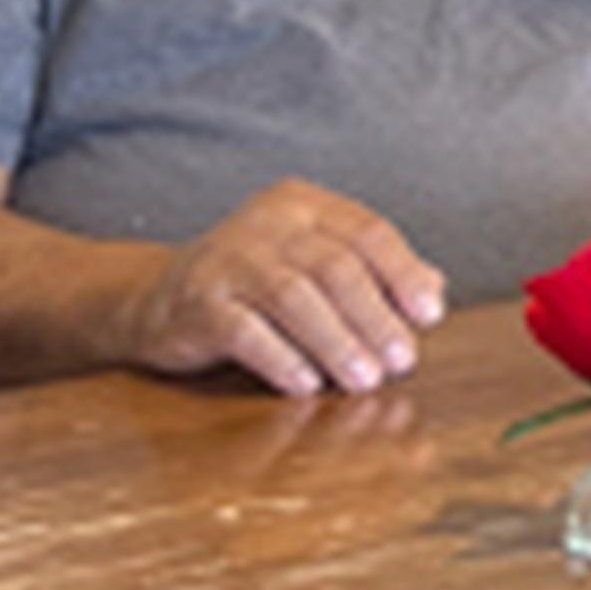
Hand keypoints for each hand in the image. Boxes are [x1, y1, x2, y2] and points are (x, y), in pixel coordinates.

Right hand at [119, 183, 447, 398]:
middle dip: (376, 317)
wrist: (155, 300)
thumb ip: (372, 274)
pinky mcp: (196, 301)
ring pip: (295, 297)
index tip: (431, 316)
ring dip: (337, 342)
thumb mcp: (314, 267)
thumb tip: (435, 293)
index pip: (369, 232)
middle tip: (403, 361)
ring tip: (366, 380)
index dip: (405, 273)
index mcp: (304, 204)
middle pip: (336, 266)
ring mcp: (227, 259)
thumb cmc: (254, 287)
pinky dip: (282, 358)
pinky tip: (307, 385)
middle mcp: (267, 223)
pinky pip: (245, 330)